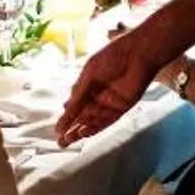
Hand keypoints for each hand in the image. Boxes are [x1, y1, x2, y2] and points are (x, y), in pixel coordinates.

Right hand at [56, 31, 158, 145]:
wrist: (138, 52)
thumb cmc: (112, 57)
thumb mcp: (89, 77)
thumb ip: (77, 99)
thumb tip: (62, 116)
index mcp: (88, 86)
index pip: (74, 106)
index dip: (66, 118)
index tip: (57, 128)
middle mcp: (98, 96)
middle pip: (82, 117)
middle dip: (71, 130)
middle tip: (60, 142)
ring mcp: (110, 103)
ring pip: (93, 121)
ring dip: (80, 132)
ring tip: (66, 141)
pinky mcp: (122, 107)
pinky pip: (107, 121)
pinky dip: (95, 127)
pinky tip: (83, 132)